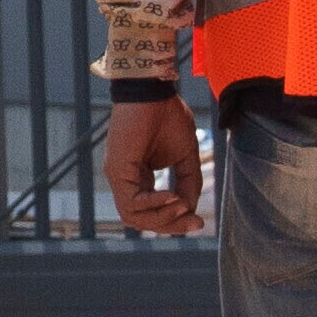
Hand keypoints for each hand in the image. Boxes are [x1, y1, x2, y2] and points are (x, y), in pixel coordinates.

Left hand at [104, 88, 201, 236]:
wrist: (153, 91)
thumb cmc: (167, 116)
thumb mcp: (185, 155)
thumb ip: (189, 182)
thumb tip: (191, 209)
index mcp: (139, 177)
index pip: (151, 212)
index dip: (175, 222)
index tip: (199, 223)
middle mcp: (125, 180)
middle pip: (141, 220)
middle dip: (170, 226)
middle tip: (195, 224)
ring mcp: (118, 176)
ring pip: (133, 217)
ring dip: (162, 218)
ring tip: (182, 205)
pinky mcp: (116, 170)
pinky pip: (131, 203)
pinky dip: (153, 205)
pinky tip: (172, 197)